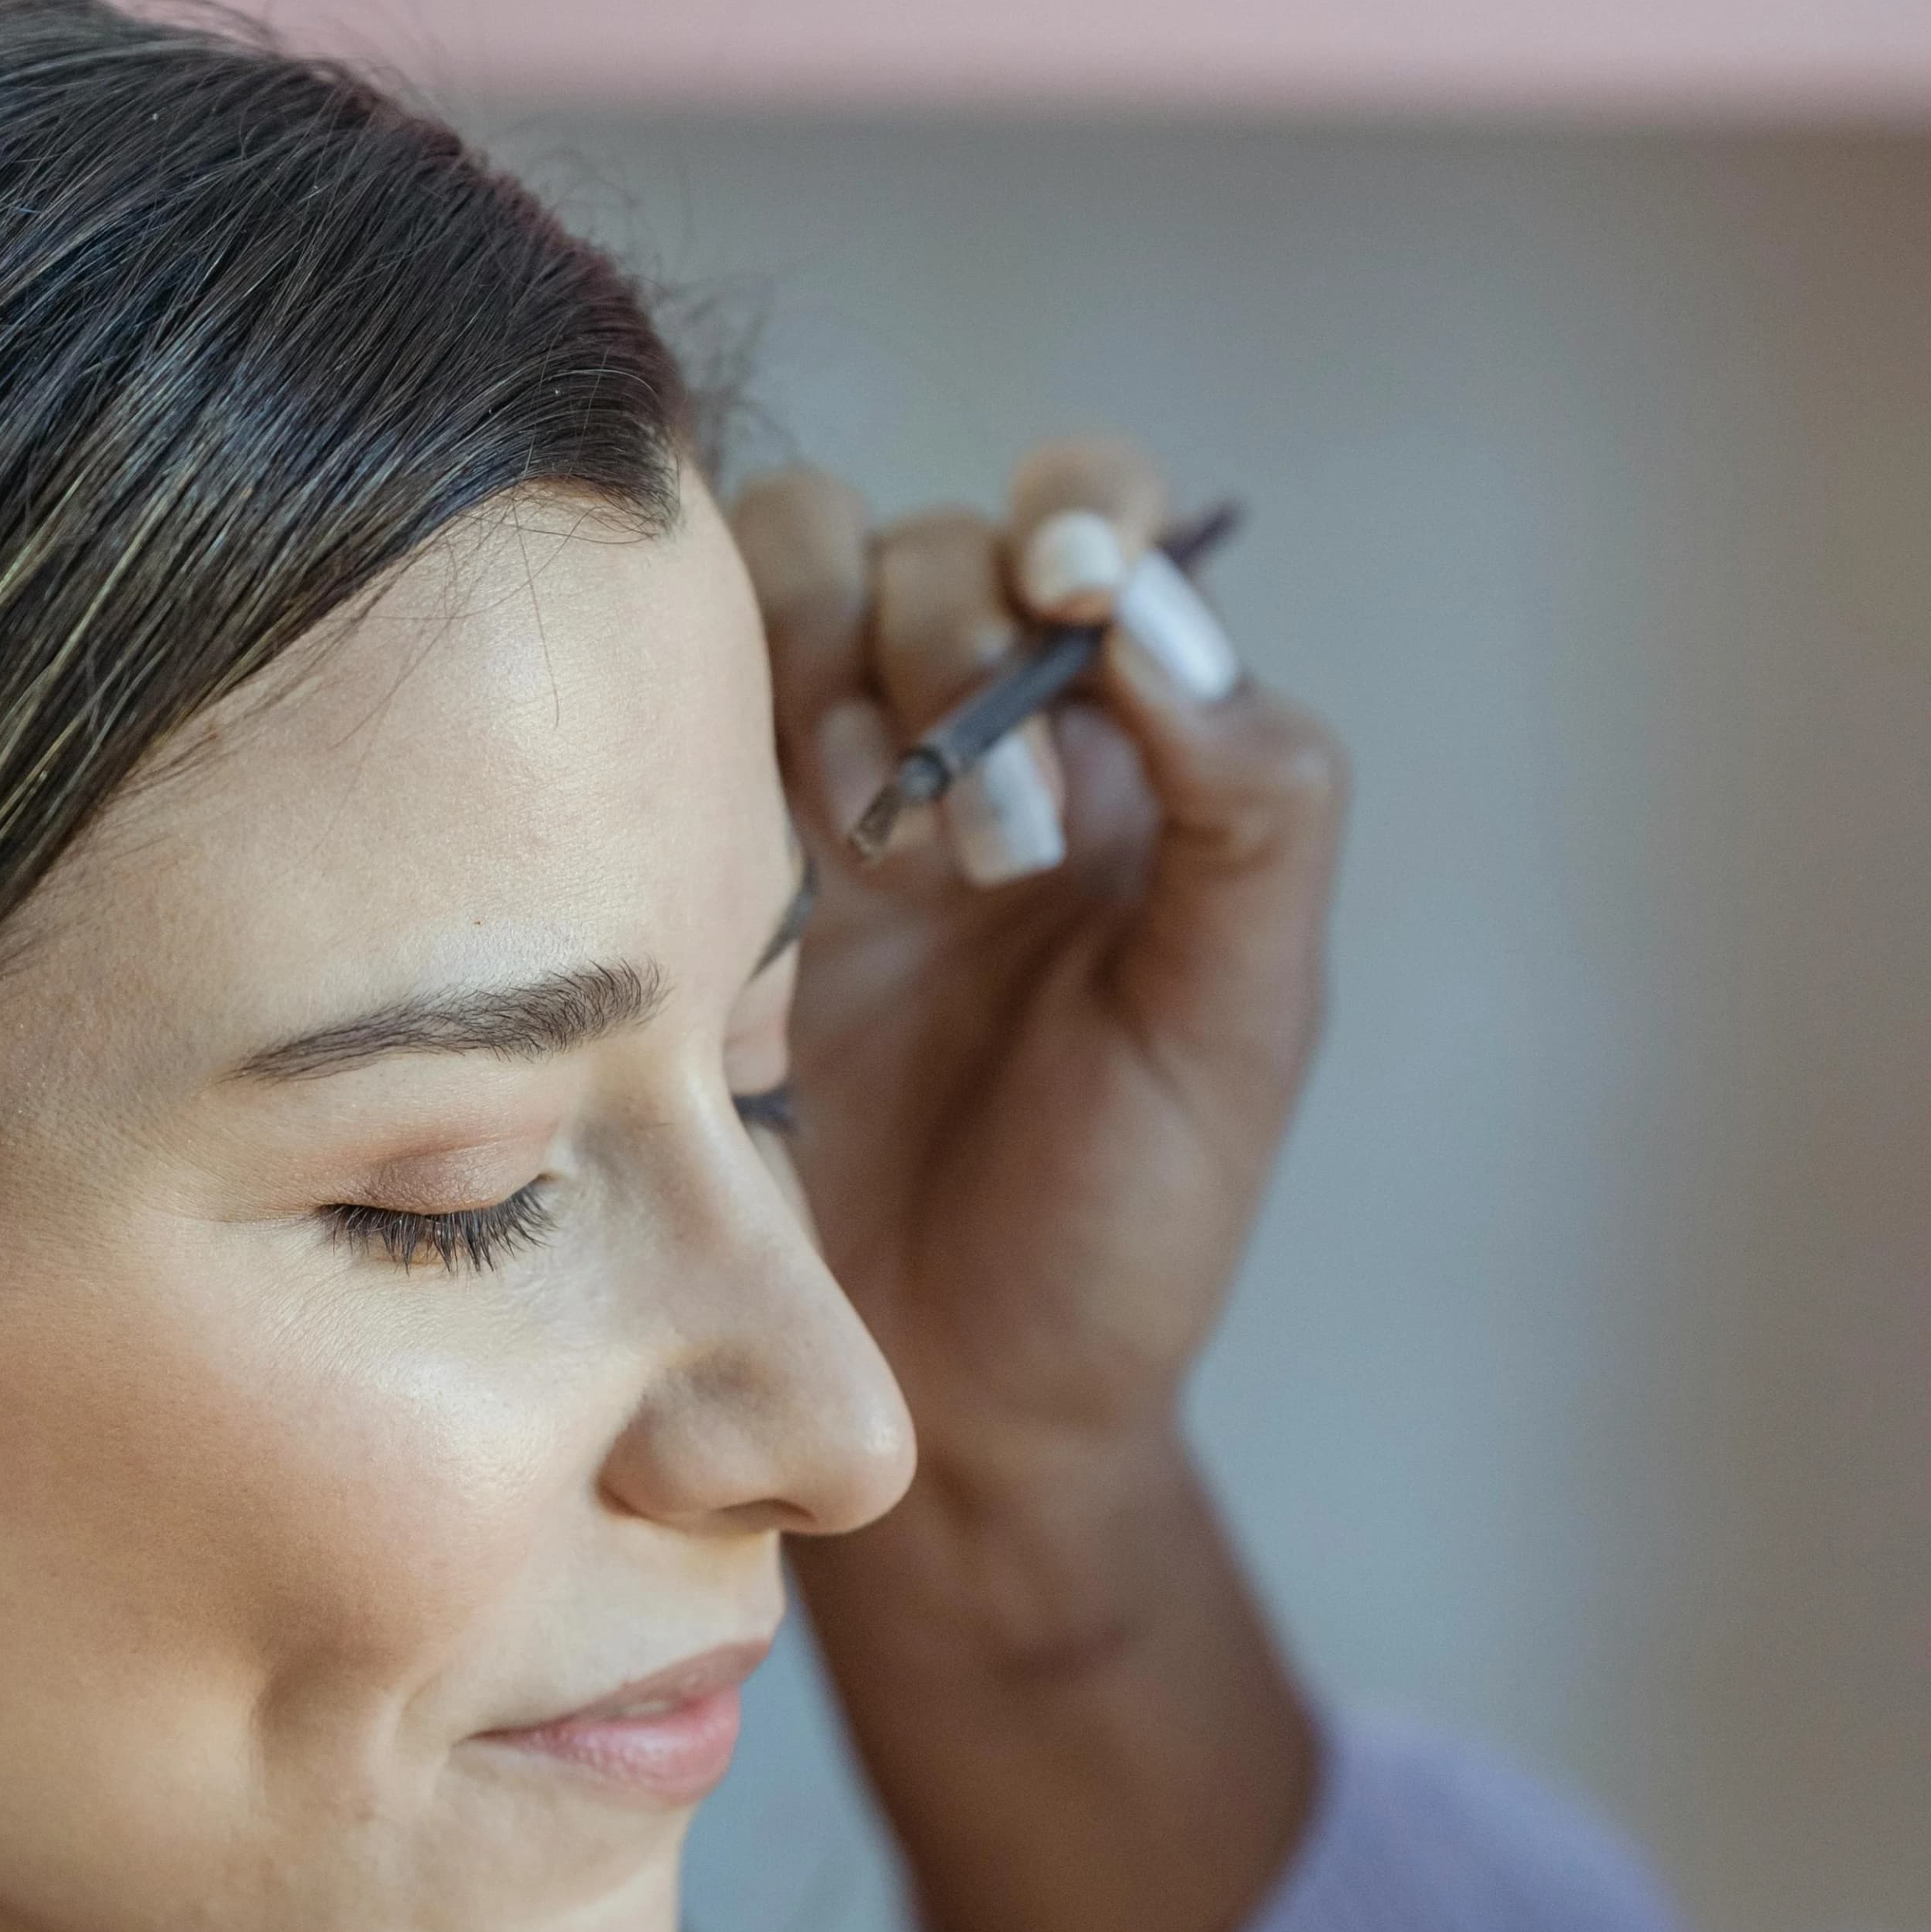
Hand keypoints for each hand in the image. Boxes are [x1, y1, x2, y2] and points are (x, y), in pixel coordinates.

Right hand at [729, 440, 1344, 1931]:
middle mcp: (973, 742)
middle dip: (958, 639)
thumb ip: (1250, 803)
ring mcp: (821, 795)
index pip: (1099, 528)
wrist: (948, 1417)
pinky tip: (781, 855)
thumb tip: (1157, 614)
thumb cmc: (1116, 1233)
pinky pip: (680, 696)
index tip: (1073, 586)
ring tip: (877, 851)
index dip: (1080, 514)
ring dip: (835, 666)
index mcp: (1125, 758)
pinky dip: (716, 714)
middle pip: (939, 544)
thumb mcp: (1238, 1022)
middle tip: (986, 848)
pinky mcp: (697, 861)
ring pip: (792, 579)